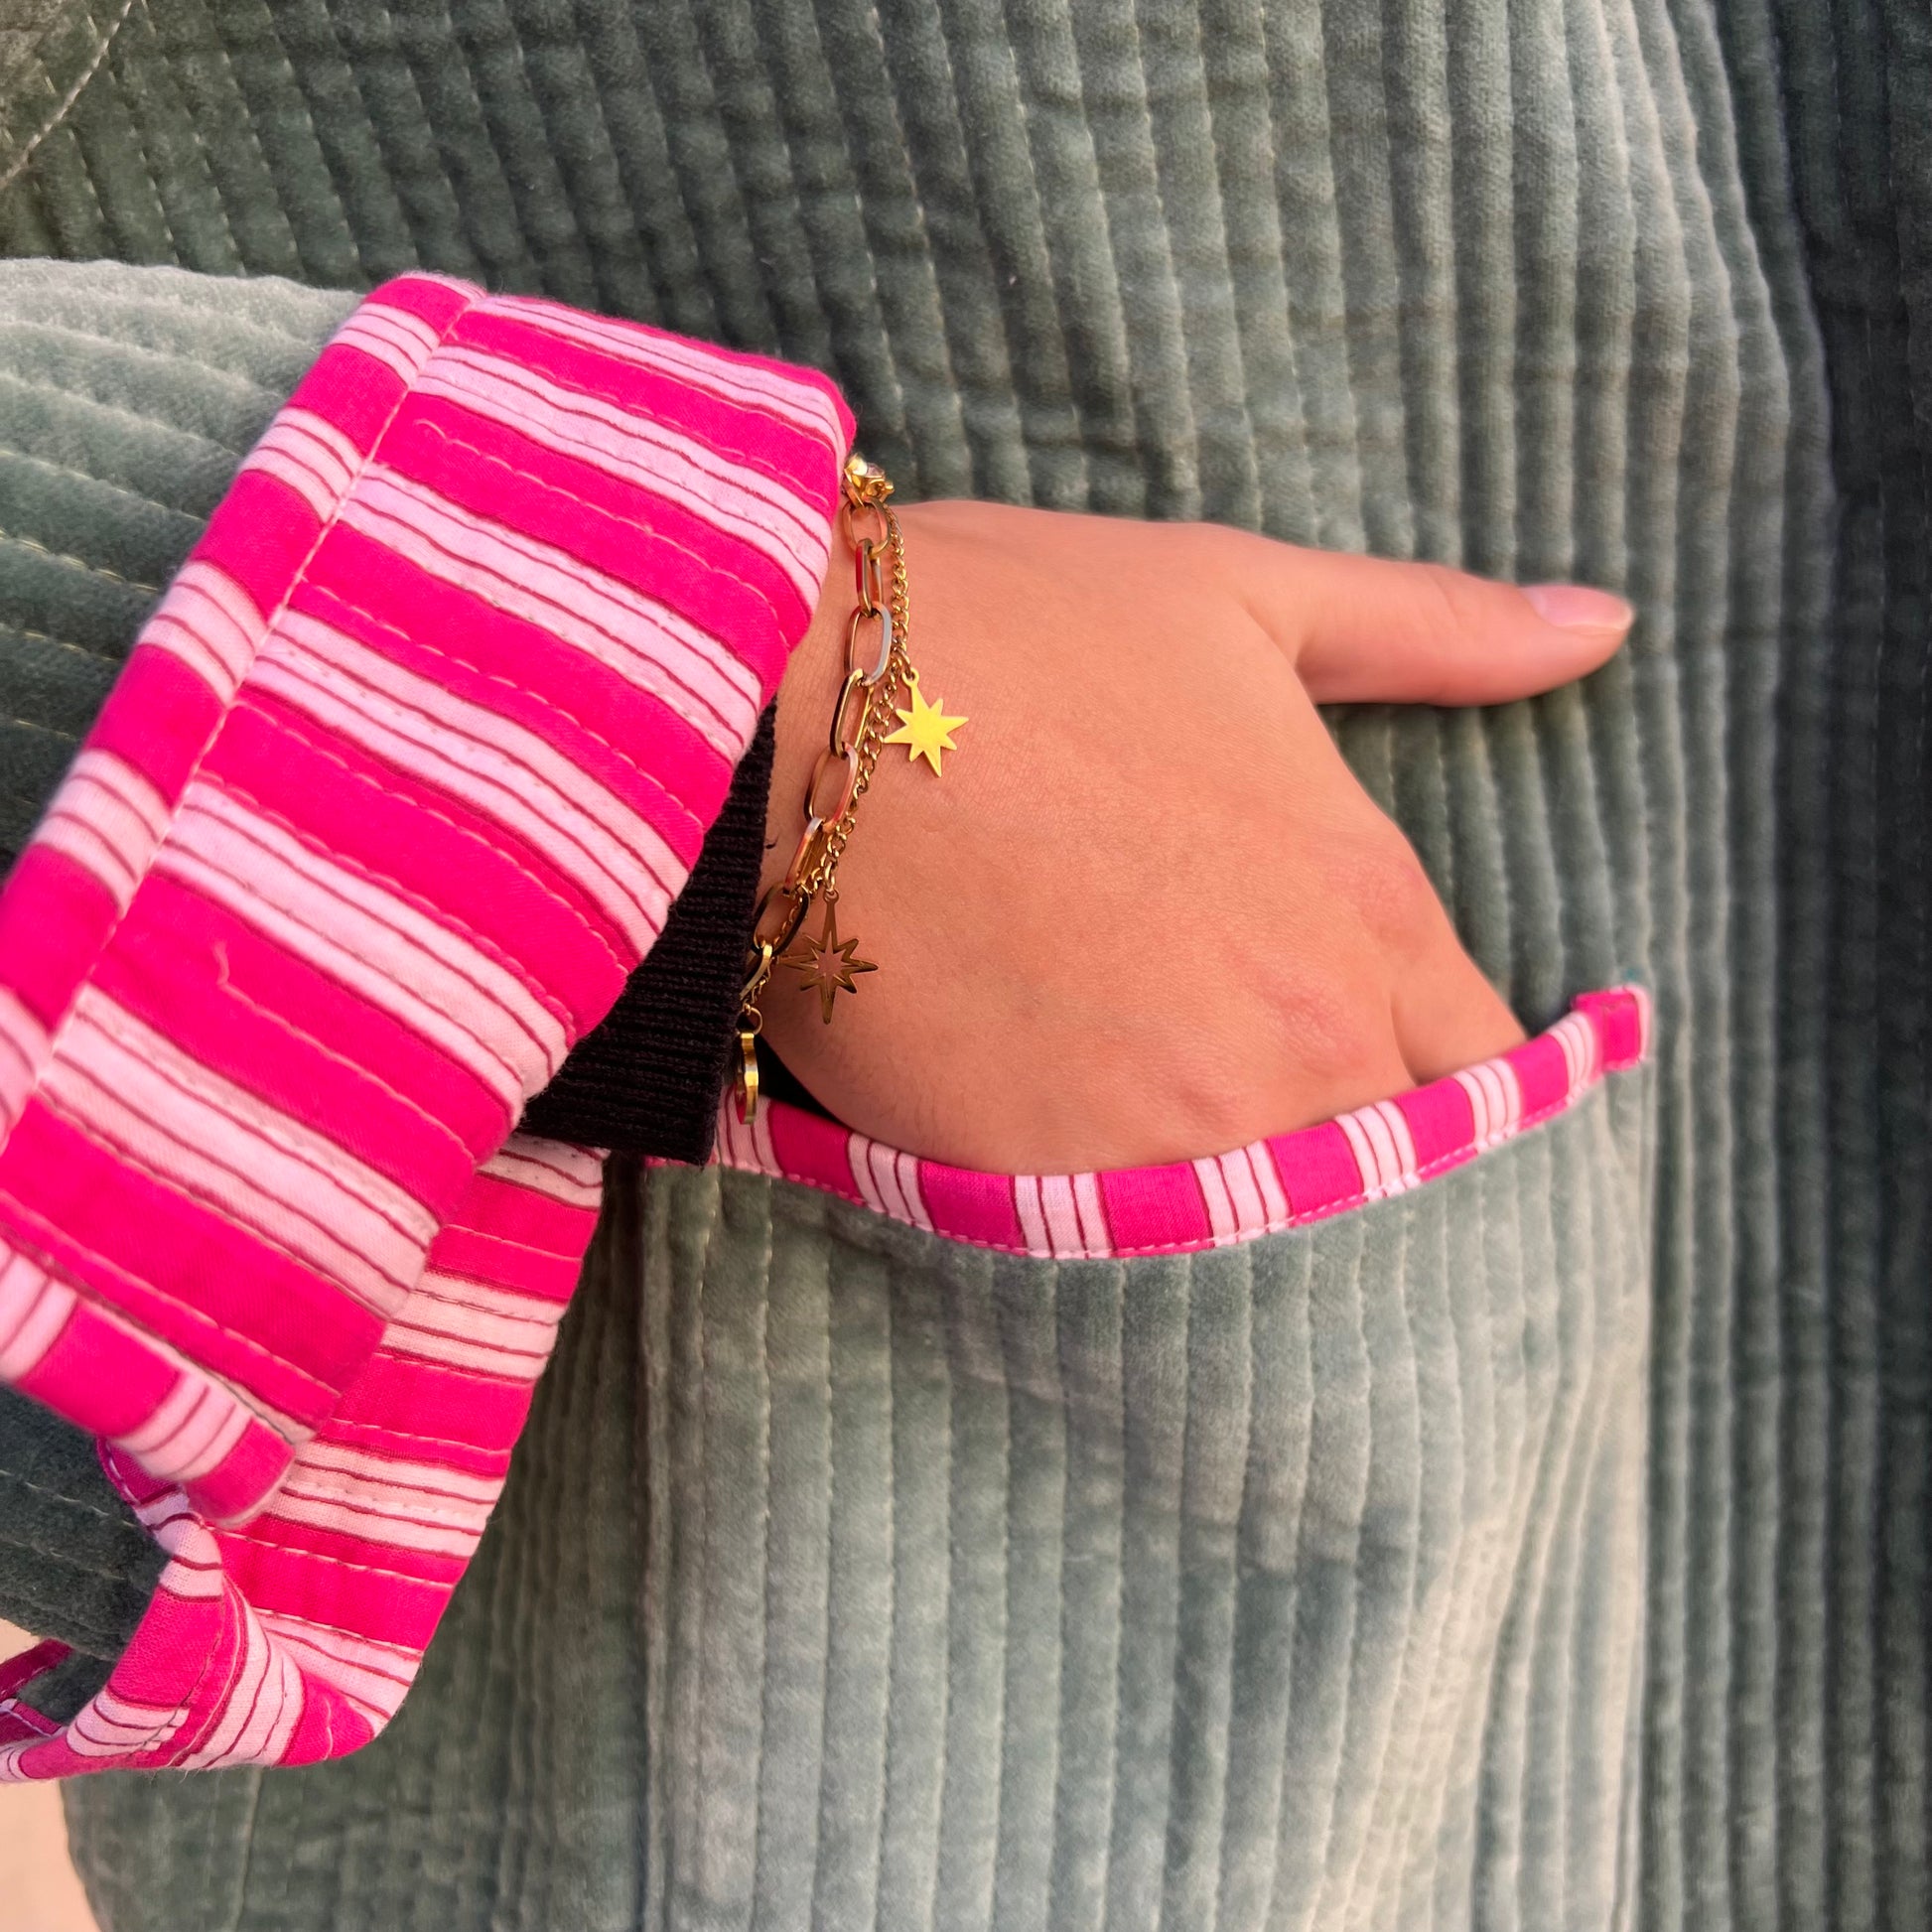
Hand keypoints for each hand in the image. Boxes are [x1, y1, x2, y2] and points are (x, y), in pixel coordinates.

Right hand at [758, 503, 1630, 1172]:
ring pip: (1284, 1234)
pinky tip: (1080, 1169)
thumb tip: (1602, 623)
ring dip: (1252, 1209)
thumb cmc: (1018, 633)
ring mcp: (1184, 1128)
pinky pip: (1143, 1261)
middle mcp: (1309, 1036)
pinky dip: (1134, 1237)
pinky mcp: (1053, 1188)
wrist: (793, 709)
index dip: (1445, 1077)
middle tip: (1262, 1111)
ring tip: (1166, 1146)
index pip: (1492, 1071)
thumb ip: (1435, 628)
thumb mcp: (1245, 596)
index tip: (1390, 1073)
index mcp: (1372, 906)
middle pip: (1401, 1172)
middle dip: (1354, 1152)